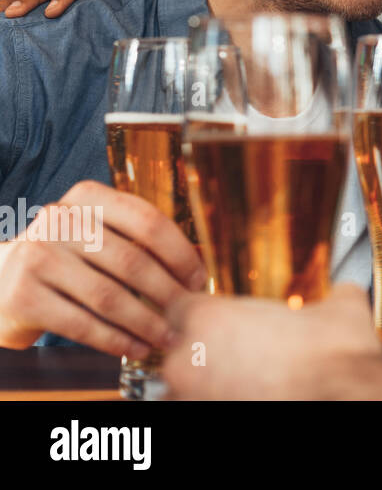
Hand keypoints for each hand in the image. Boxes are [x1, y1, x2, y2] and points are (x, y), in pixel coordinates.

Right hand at [0, 181, 206, 355]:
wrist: (2, 280)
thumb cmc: (69, 257)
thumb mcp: (97, 234)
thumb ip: (137, 239)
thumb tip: (197, 267)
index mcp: (87, 197)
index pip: (147, 221)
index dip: (180, 253)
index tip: (198, 279)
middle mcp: (59, 220)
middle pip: (131, 260)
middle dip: (167, 291)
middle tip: (186, 311)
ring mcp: (37, 257)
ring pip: (109, 296)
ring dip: (145, 322)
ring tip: (166, 337)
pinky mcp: (23, 296)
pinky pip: (82, 324)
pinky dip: (115, 340)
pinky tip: (134, 348)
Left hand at [162, 284, 381, 398]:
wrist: (348, 392)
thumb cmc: (336, 353)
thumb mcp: (338, 304)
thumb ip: (328, 295)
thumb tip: (343, 292)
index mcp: (208, 318)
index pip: (176, 307)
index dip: (200, 310)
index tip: (216, 318)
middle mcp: (189, 360)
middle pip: (176, 348)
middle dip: (201, 349)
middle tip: (236, 351)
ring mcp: (193, 397)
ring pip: (179, 387)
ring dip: (201, 383)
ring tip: (237, 380)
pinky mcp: (204, 417)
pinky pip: (198, 407)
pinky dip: (215, 400)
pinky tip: (244, 395)